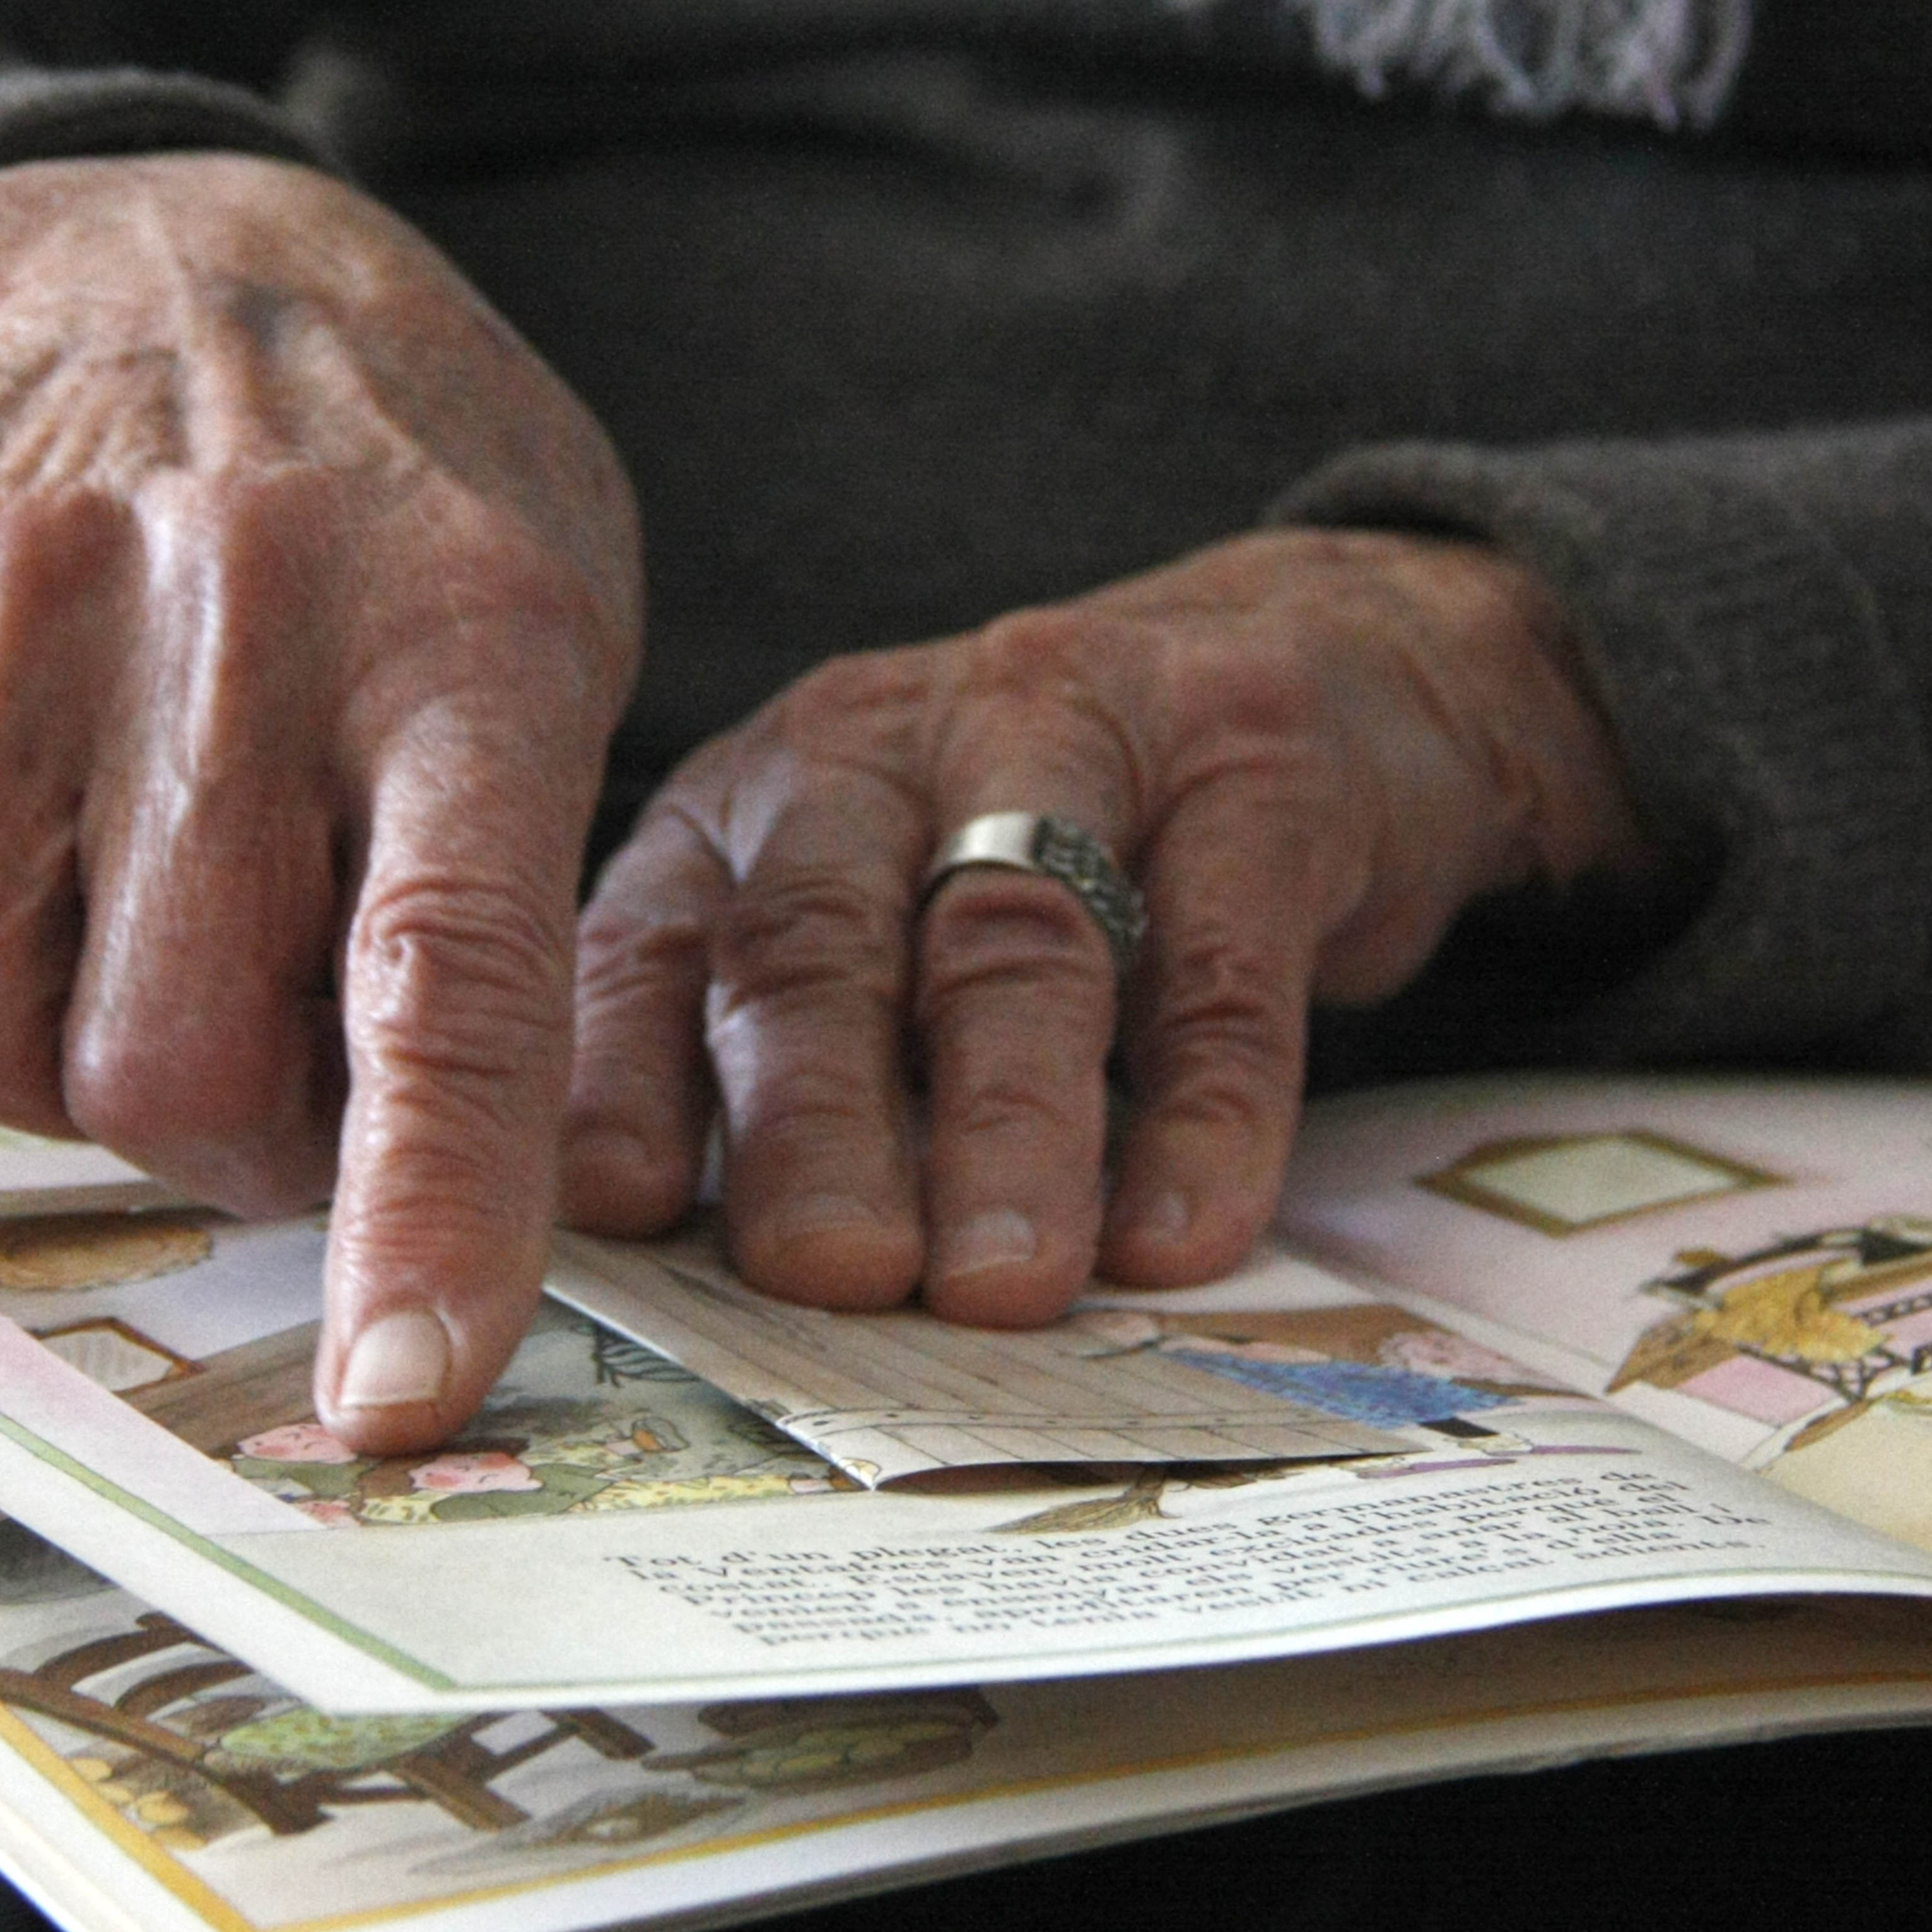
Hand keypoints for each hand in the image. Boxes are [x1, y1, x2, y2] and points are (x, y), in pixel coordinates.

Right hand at [0, 155, 641, 1449]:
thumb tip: (416, 1217)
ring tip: (121, 943)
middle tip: (263, 1065)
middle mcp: (226, 596)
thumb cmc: (402, 509)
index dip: (424, 1210)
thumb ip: (503, 919)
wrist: (177, 258)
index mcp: (463, 640)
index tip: (399, 1394)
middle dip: (218, 1144)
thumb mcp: (543, 658)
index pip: (443, 979)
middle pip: (167, 1055)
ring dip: (42, 1065)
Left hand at [562, 529, 1648, 1319]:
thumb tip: (711, 1290)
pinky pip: (1217, 958)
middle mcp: (889, 751)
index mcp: (763, 801)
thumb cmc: (1051, 830)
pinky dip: (1201, 1110)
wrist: (1316, 641)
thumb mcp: (885, 906)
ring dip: (1001, 1124)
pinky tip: (1177, 1233)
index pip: (653, 941)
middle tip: (821, 1271)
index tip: (615, 1215)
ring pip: (1013, 939)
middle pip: (819, 938)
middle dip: (810, 1118)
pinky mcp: (1255, 769)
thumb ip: (796, 1064)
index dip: (621, 1079)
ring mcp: (1075, 740)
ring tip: (1000, 1281)